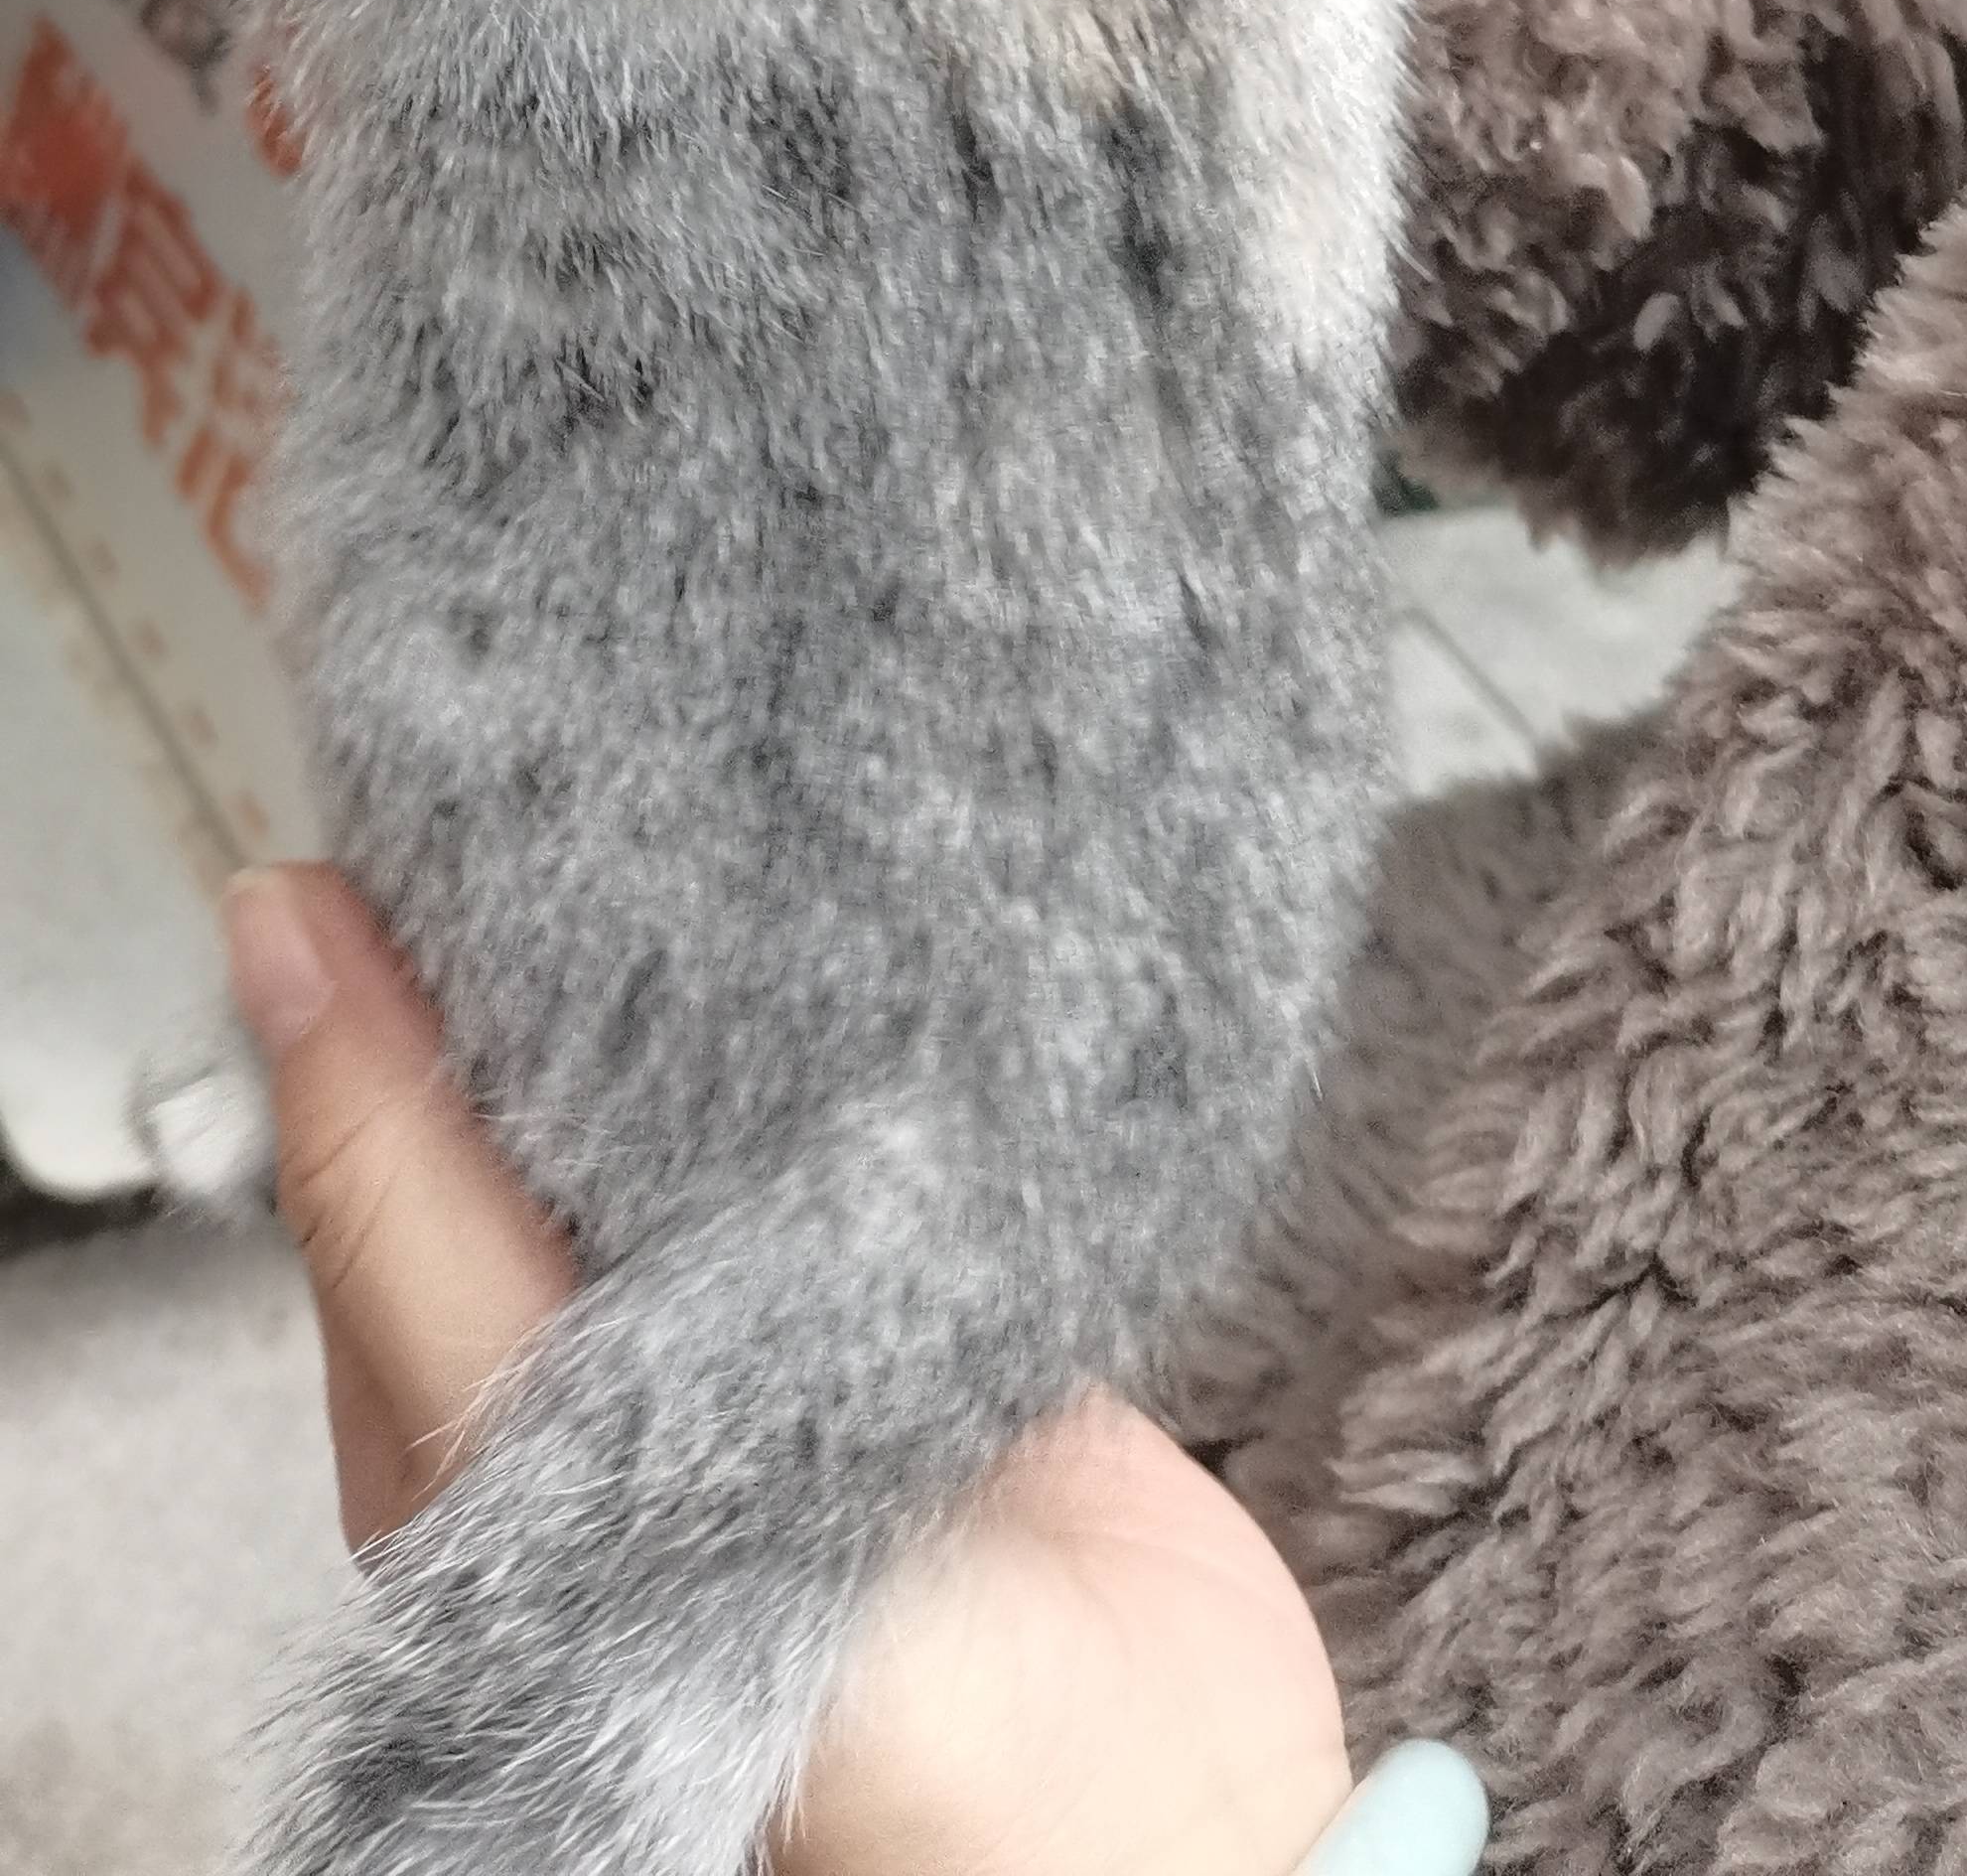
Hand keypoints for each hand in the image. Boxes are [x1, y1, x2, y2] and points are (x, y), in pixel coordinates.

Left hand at [226, 867, 1351, 1875]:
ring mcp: (785, 1332)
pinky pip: (891, 1130)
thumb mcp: (547, 1467)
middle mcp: (614, 1357)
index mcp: (466, 1398)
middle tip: (627, 739)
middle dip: (579, 929)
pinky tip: (904, 928)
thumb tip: (274, 936)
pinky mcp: (945, 1313)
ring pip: (722, 1091)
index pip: (389, 1107)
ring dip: (742, 970)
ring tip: (768, 793)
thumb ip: (409, 1221)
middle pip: (558, 1081)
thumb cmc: (835, 1763)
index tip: (452, 768)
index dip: (401, 938)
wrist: (1156, 1848)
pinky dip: (892, 1032)